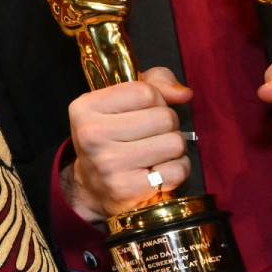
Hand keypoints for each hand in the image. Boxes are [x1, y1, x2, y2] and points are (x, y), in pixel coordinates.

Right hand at [61, 68, 190, 221]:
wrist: (92, 187)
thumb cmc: (113, 137)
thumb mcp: (121, 101)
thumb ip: (155, 83)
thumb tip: (185, 94)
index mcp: (86, 107)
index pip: (145, 92)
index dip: (157, 100)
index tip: (145, 112)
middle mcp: (92, 134)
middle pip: (164, 117)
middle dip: (168, 125)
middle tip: (152, 136)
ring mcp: (107, 164)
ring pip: (175, 143)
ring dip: (174, 148)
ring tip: (156, 153)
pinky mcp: (126, 189)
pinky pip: (177, 170)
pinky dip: (177, 169)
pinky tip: (159, 171)